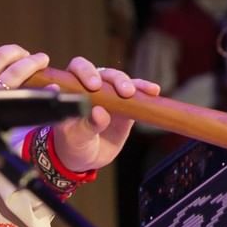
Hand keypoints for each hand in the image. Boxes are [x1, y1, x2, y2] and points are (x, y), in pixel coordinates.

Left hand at [48, 58, 159, 173]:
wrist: (88, 156)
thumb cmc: (74, 143)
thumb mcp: (77, 137)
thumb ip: (87, 125)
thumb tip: (99, 112)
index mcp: (74, 88)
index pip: (78, 69)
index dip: (86, 72)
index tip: (94, 85)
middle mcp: (92, 86)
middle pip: (104, 73)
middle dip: (114, 79)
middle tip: (123, 92)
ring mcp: (110, 94)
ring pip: (121, 80)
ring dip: (129, 84)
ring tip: (133, 93)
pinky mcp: (126, 104)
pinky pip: (137, 93)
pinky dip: (145, 90)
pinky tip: (153, 90)